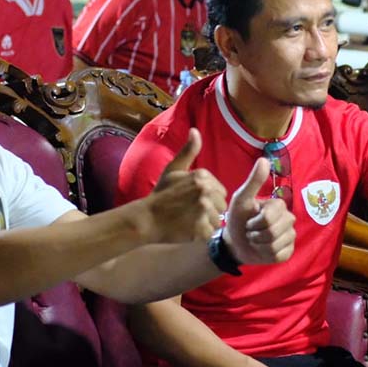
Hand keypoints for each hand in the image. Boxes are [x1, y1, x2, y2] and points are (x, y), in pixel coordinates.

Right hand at [146, 128, 226, 242]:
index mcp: (202, 176)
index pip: (221, 192)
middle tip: (190, 213)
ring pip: (217, 221)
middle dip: (209, 212)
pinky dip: (200, 235)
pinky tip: (188, 230)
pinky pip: (210, 233)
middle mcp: (205, 190)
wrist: (146, 219)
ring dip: (205, 224)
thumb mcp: (173, 169)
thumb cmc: (161, 195)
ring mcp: (202, 209)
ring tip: (188, 222)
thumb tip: (195, 131)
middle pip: (221, 207)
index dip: (208, 199)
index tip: (192, 201)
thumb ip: (188, 151)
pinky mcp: (200, 227)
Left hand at [222, 158, 295, 264]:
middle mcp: (289, 219)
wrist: (234, 242)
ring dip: (259, 244)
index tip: (249, 220)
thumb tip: (264, 159)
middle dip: (256, 234)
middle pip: (274, 231)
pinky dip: (265, 254)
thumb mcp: (241, 199)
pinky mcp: (288, 252)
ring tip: (255, 240)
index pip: (270, 216)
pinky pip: (278, 255)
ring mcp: (290, 236)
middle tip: (251, 231)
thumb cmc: (237, 218)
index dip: (254, 222)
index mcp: (279, 206)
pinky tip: (261, 249)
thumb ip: (253, 181)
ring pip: (276, 244)